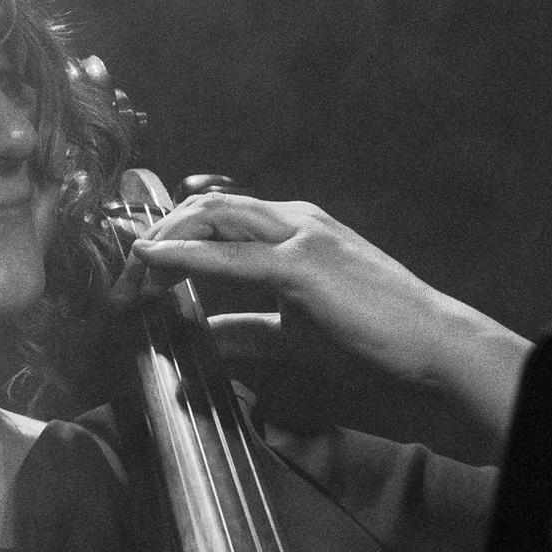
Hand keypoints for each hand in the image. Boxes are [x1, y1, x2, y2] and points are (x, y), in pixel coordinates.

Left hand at [122, 191, 528, 452]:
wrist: (432, 344)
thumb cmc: (372, 334)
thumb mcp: (293, 330)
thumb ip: (246, 329)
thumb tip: (204, 337)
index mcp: (292, 228)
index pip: (215, 216)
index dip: (168, 238)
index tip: (132, 273)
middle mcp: (294, 219)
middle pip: (204, 208)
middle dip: (155, 236)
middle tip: (119, 280)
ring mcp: (301, 237)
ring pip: (212, 218)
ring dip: (162, 244)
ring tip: (127, 277)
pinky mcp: (304, 268)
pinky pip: (230, 257)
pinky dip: (184, 257)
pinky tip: (154, 264)